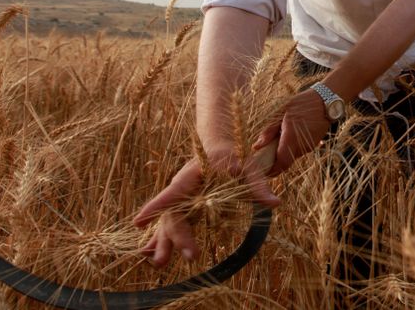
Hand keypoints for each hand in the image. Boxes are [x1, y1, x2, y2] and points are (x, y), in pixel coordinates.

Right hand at [133, 144, 280, 266]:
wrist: (223, 149)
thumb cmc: (235, 156)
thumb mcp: (249, 167)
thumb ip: (258, 186)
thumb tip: (275, 203)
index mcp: (193, 174)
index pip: (174, 192)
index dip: (157, 206)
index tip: (139, 221)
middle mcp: (182, 188)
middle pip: (175, 213)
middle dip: (178, 235)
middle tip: (191, 255)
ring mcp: (182, 200)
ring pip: (170, 222)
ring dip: (165, 242)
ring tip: (160, 264)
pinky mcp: (185, 208)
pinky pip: (172, 224)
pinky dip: (162, 238)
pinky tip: (151, 254)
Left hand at [253, 88, 331, 177]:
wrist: (325, 101)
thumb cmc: (301, 103)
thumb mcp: (281, 112)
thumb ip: (269, 131)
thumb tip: (256, 146)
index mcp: (291, 137)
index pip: (281, 163)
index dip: (272, 170)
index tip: (263, 170)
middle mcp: (301, 146)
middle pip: (286, 162)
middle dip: (276, 161)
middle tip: (266, 153)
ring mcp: (309, 146)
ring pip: (292, 156)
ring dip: (284, 152)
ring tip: (280, 138)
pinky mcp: (314, 144)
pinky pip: (299, 150)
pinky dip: (292, 147)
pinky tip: (291, 134)